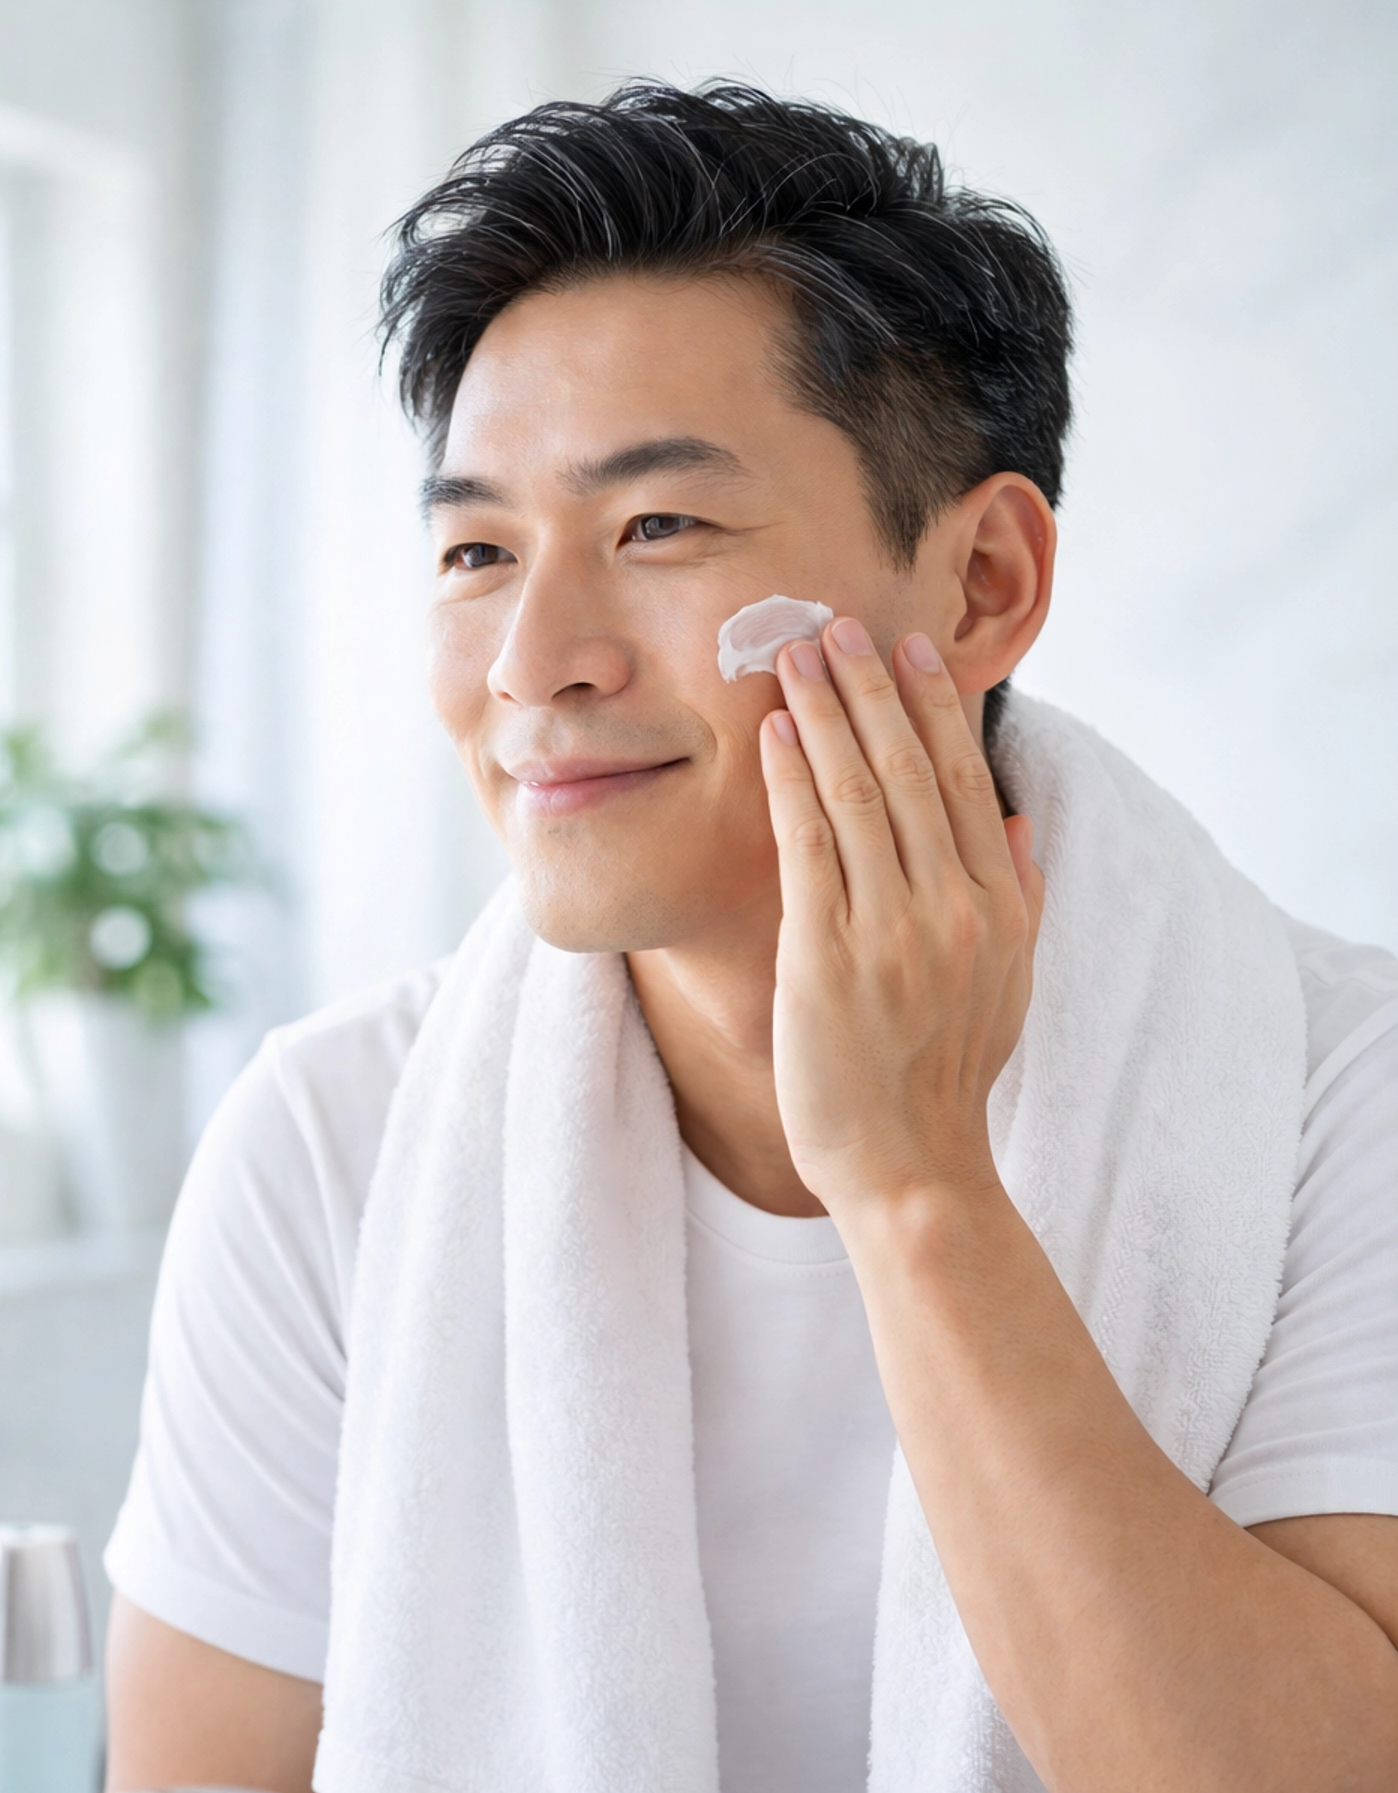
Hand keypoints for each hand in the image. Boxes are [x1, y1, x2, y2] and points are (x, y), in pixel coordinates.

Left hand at [758, 621, 1042, 1222]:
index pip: (967, 784)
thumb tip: (1021, 821)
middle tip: (838, 623)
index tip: (908, 652)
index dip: (933, 709)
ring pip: (859, 794)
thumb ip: (1021, 897)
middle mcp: (955, 909)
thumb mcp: (1009, 987)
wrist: (913, 1169)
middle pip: (913, 772)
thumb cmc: (947, 1081)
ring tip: (795, 655)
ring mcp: (893, 932)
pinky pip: (809, 848)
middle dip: (872, 689)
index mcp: (1002, 909)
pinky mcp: (828, 958)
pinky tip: (771, 733)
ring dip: (824, 715)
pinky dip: (790, 782)